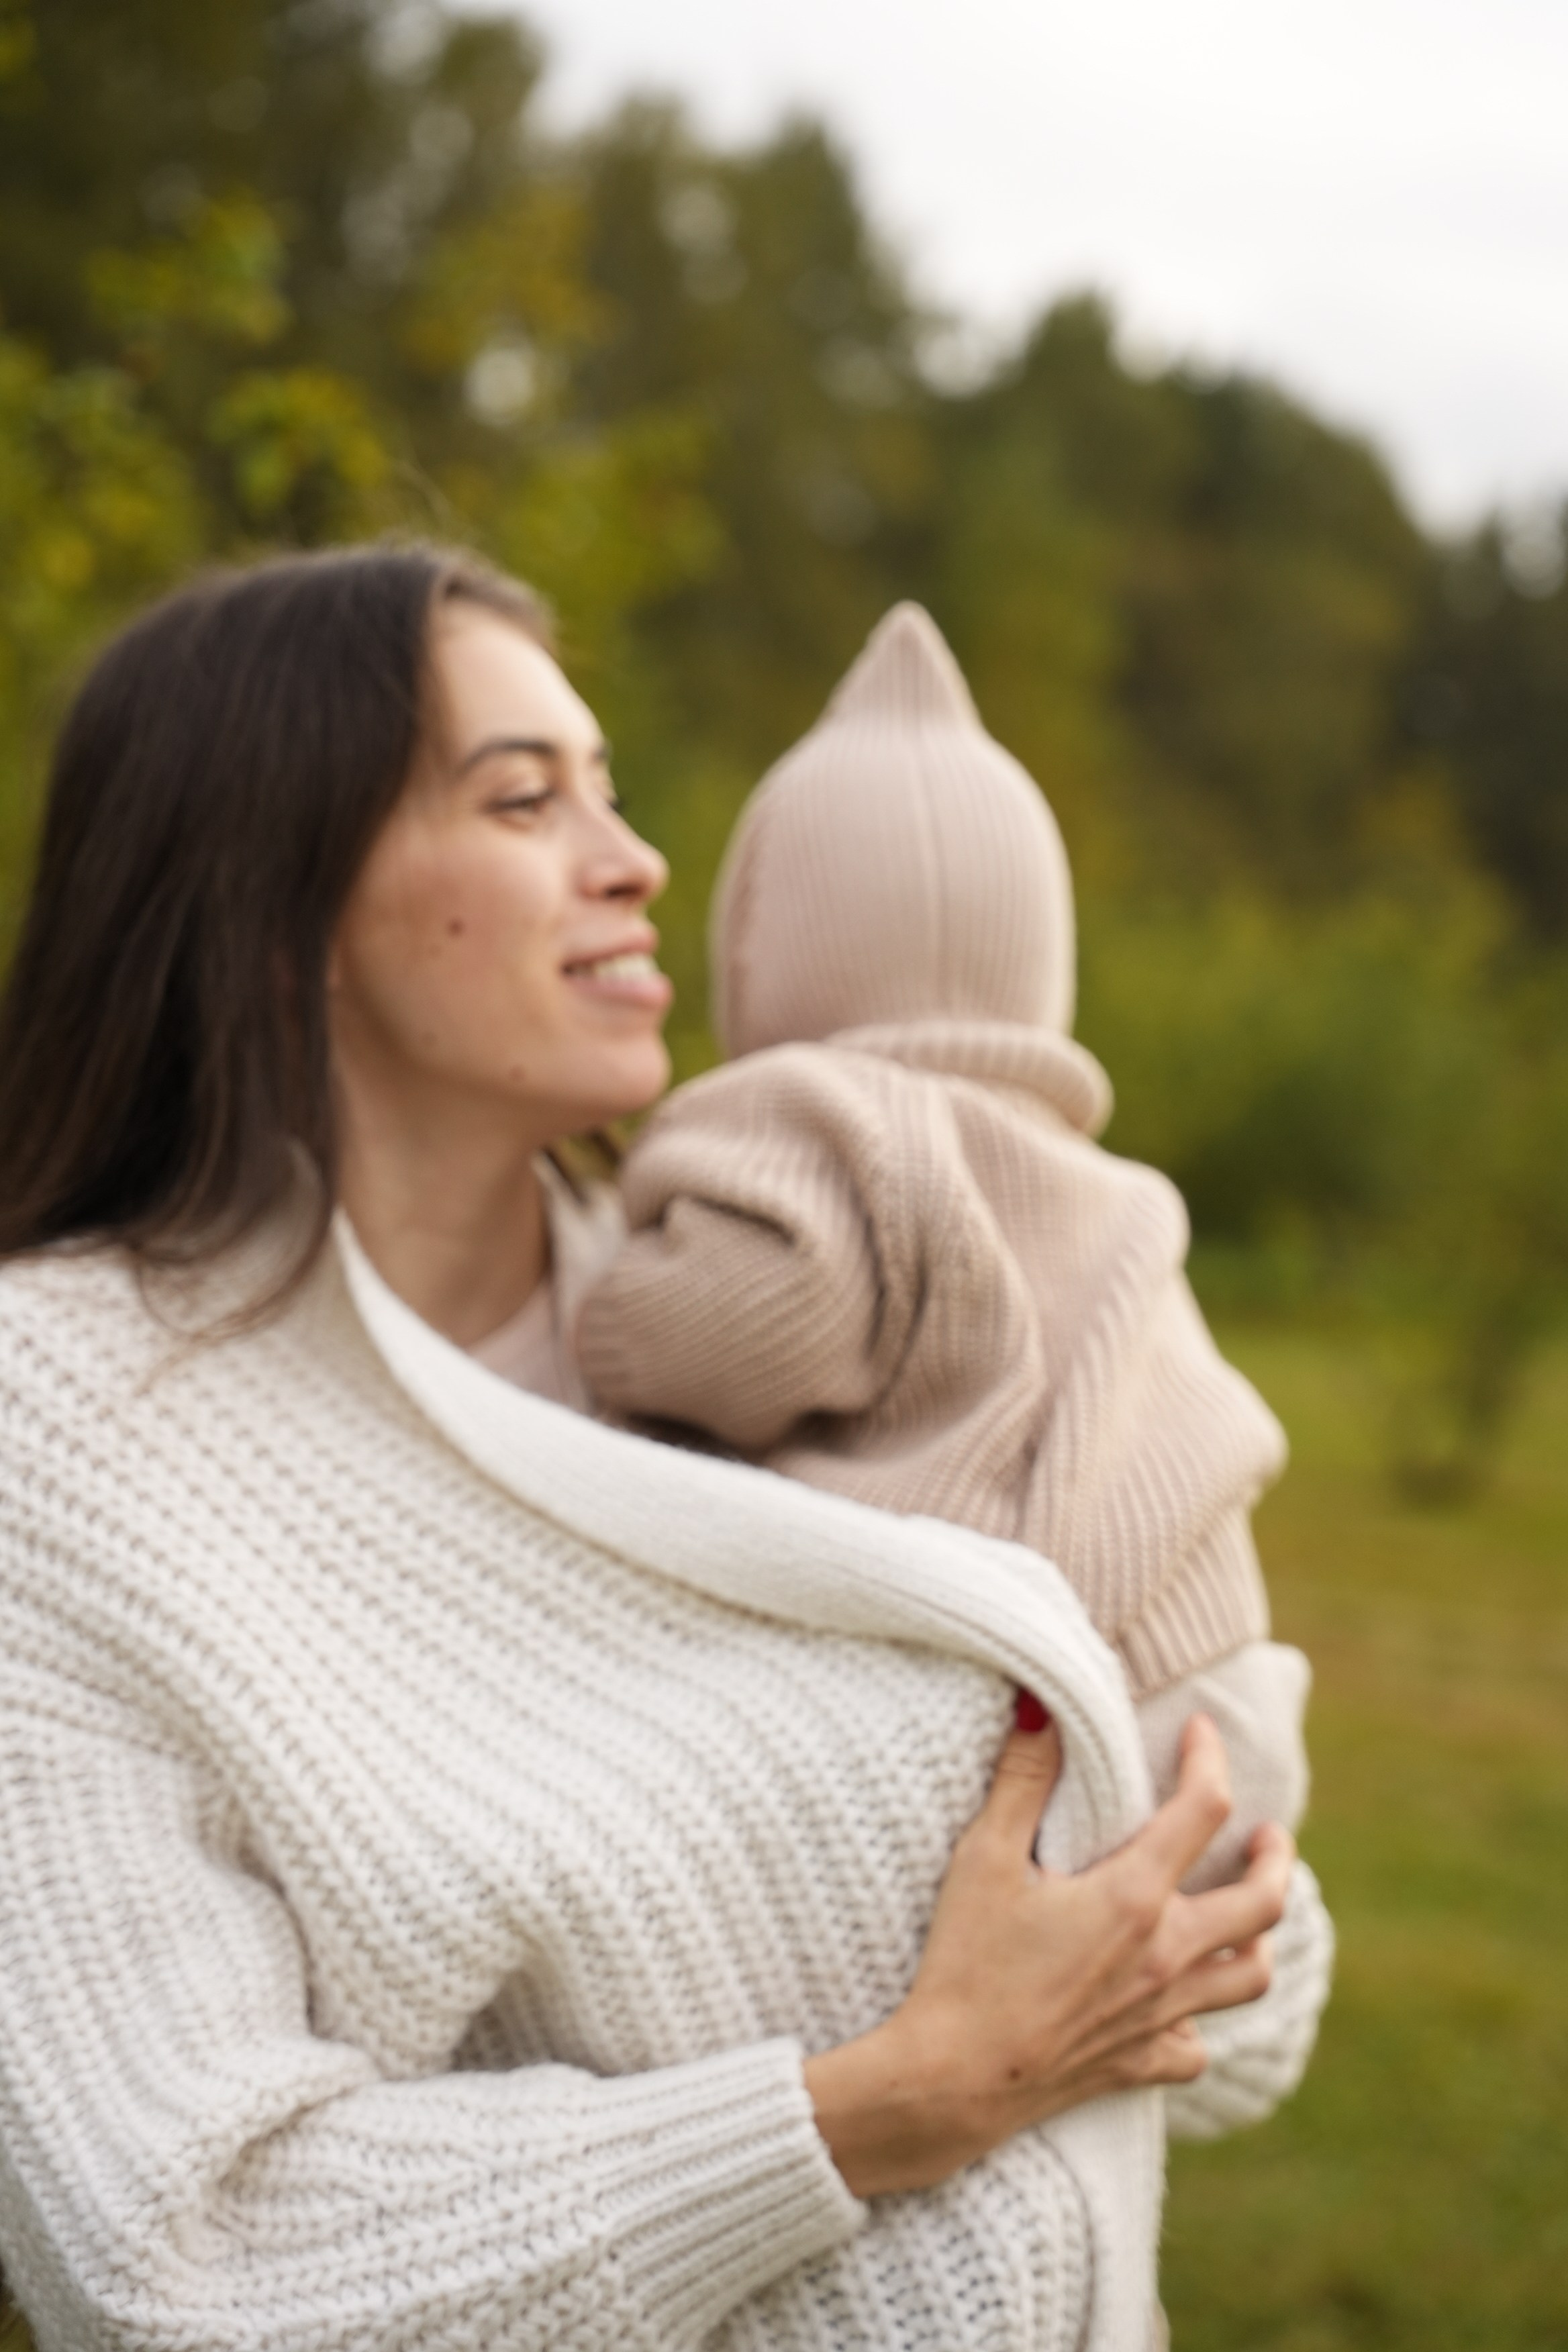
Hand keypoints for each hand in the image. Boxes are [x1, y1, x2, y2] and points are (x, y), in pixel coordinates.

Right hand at [804, 1704, 1293, 2195]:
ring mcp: (1160, 2015)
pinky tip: (1181, 2005)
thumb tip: (1041, 1706)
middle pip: (1263, 1903)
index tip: (1199, 1729)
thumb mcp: (984, 1858)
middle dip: (1276, 1858)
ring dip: (1260, 1937)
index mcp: (1133, 1898)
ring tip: (1249, 1915)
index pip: (1202, 1809)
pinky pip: (1196, 2047)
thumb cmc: (965, 1963)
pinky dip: (1200, 2023)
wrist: (952, 2080)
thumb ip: (1021, 1778)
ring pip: (1250, 1978)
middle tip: (1268, 1834)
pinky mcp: (1140, 2064)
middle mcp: (1165, 1956)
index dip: (1209, 1758)